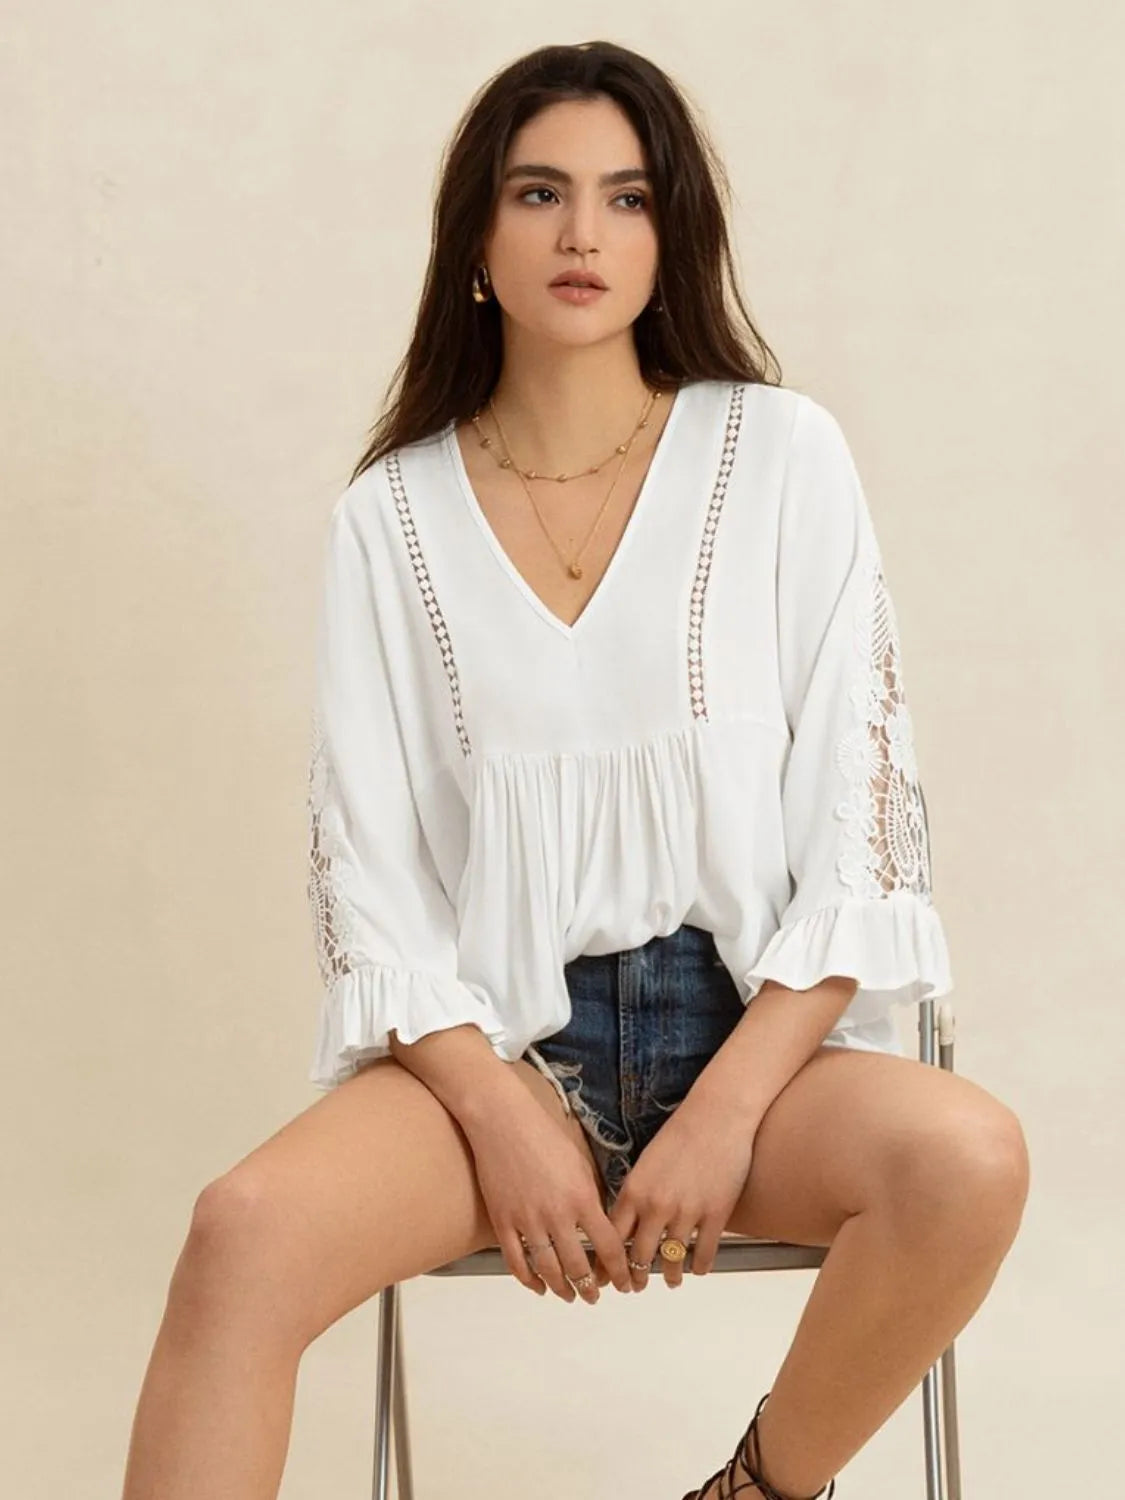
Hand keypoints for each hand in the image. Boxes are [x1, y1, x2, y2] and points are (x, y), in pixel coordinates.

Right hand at [461, 1085, 633, 1303]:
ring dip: (562, 1289)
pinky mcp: (503, 1221)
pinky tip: (538, 1286)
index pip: (609, 1247)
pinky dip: (529, 1280)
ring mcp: (527, 1220)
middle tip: (595, 1297)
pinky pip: (517, 1261)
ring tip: (570, 1296)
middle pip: (578, 1267)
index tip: (625, 1283)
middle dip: (590, 1288)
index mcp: (582, 1198)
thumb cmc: (543, 1135)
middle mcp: (557, 1214)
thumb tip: (597, 1226)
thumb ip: (589, 1198)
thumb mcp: (580, 1164)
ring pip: (548, 1270)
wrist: (503, 1121)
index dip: (620, 1271)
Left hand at [593, 1096, 756, 1288]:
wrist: (717, 1115)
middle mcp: (656, 1206)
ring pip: (671, 1261)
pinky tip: (696, 1269)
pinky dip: (699, 1267)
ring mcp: (687, 1212)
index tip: (606, 1276)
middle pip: (639, 1257)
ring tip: (669, 1281)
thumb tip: (626, 1222)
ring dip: (668, 1276)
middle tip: (634, 1287)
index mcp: (634, 1190)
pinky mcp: (716, 1215)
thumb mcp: (646, 1162)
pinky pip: (704, 1254)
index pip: (613, 1238)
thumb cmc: (680, 1133)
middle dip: (634, 1278)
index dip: (608, 1263)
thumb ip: (635, 1193)